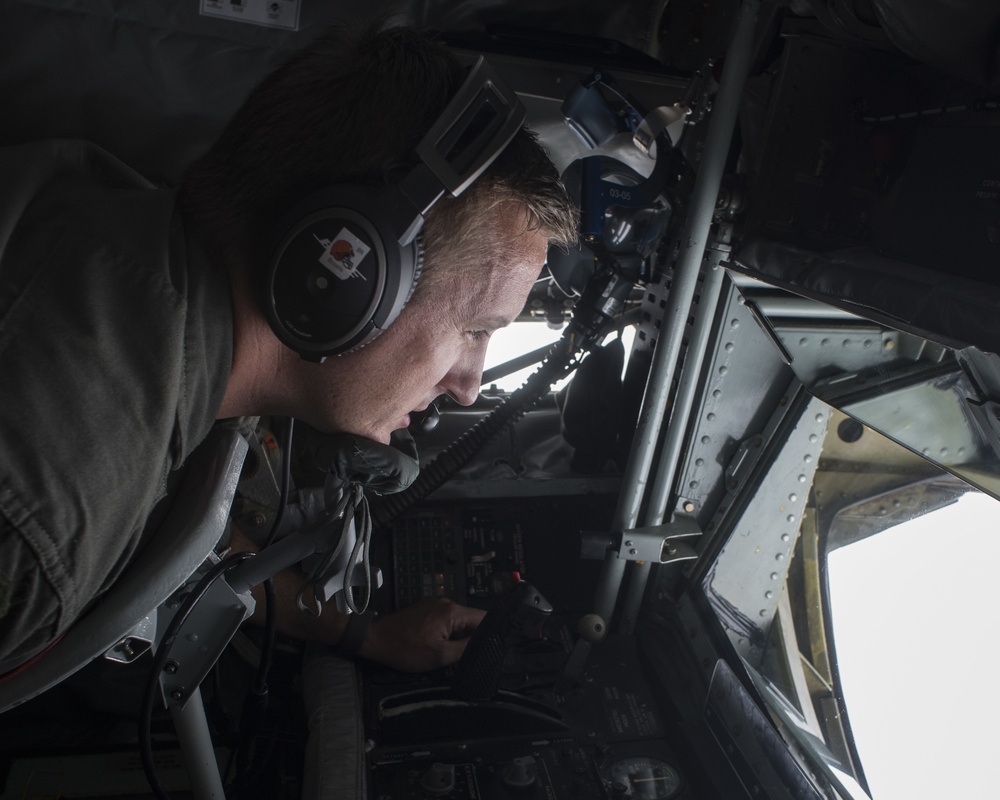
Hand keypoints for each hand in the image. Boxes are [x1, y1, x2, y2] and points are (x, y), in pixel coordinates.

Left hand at [359, 597, 484, 671]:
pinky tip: (440, 646)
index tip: (495, 647)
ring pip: (458, 622)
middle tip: (471, 656)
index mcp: (452, 611)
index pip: (483, 618)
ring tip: (453, 653)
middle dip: (472, 638)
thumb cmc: (405, 649)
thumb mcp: (439, 655)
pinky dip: (447, 633)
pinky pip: (445, 621)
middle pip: (470, 620)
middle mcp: (446, 603)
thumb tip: (484, 643)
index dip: (491, 633)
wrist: (376, 640)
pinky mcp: (426, 610)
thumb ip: (465, 648)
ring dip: (458, 637)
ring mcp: (435, 605)